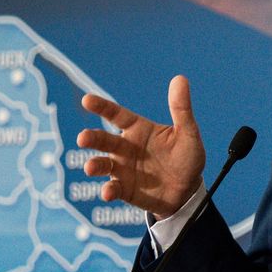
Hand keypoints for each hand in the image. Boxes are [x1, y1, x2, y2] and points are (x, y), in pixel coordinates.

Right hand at [76, 76, 205, 216]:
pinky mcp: (124, 189)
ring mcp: (122, 169)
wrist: (188, 192)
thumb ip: (181, 109)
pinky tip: (108, 192)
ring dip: (94, 165)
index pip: (116, 114)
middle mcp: (125, 147)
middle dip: (91, 138)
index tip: (87, 100)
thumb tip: (180, 78)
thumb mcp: (188, 134)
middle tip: (82, 138)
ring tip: (90, 167)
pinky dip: (108, 191)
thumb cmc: (187, 158)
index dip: (102, 107)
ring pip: (102, 165)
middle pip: (103, 140)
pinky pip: (113, 189)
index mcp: (138, 129)